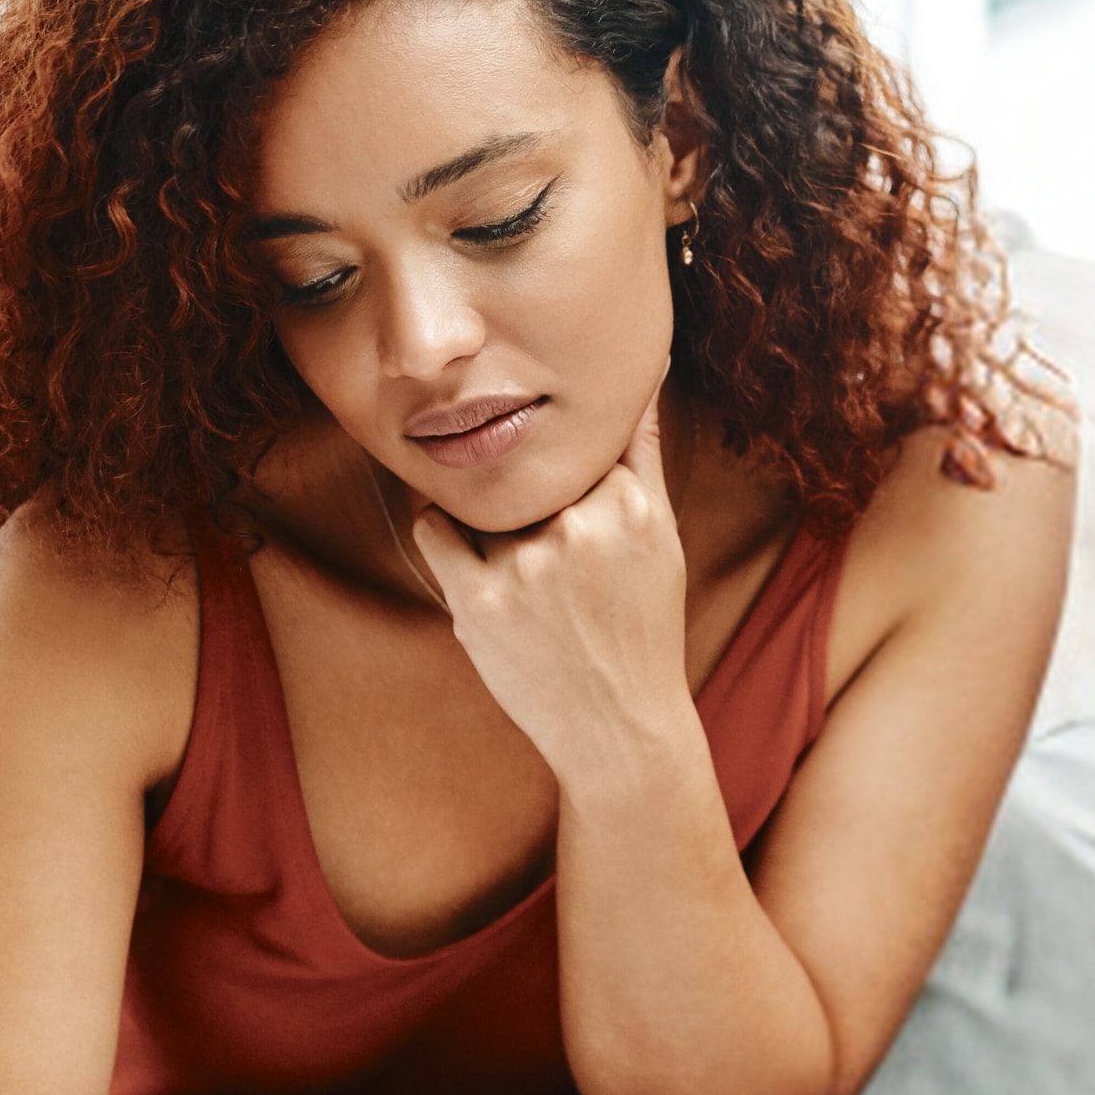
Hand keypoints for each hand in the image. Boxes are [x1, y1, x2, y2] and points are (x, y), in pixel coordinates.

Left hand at [409, 382, 691, 767]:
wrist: (620, 727)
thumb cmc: (642, 627)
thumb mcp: (661, 533)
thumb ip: (644, 449)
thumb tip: (648, 367)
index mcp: (628, 504)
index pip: (566, 441)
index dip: (552, 460)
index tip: (554, 484)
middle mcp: (580, 527)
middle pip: (518, 467)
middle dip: (519, 489)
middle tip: (535, 535)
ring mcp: (528, 565)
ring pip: (476, 496)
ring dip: (481, 516)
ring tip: (516, 563)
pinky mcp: (481, 603)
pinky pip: (434, 532)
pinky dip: (443, 536)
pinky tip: (474, 564)